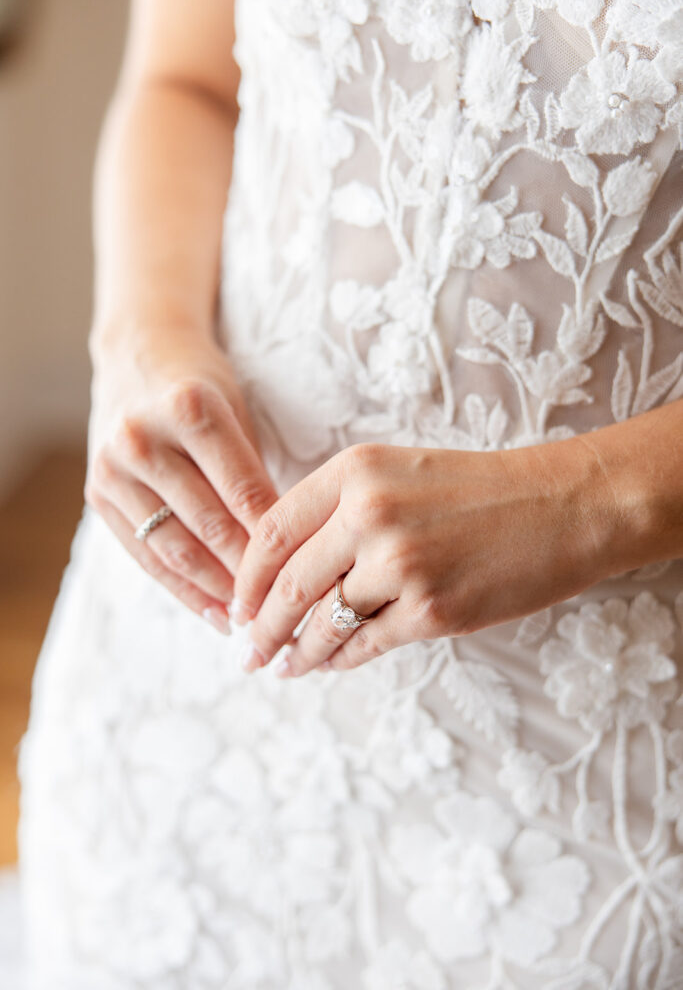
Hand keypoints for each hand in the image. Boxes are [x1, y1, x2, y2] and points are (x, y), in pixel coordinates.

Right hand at [85, 323, 277, 631]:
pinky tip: (213, 611)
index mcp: (189, 409)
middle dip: (248, 573)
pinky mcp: (96, 494)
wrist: (136, 355)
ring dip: (215, 590)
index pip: (243, 491)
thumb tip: (287, 548)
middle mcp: (142, 438)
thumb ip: (254, 473)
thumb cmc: (201, 385)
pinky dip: (181, 588)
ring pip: (172, 548)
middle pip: (207, 524)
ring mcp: (112, 469)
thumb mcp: (236, 411)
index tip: (303, 575)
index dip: (275, 540)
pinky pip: (143, 555)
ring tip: (250, 620)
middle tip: (283, 609)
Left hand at [233, 440, 613, 674]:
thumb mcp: (399, 473)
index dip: (246, 576)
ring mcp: (401, 564)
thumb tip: (284, 570)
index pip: (272, 531)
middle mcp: (370, 513)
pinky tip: (331, 664)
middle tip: (246, 650)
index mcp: (355, 471)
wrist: (561, 506)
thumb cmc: (478, 491)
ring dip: (296, 652)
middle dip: (260, 626)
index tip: (237, 603)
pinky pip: (366, 644)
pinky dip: (341, 659)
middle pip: (288, 584)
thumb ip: (341, 509)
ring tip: (282, 666)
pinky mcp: (433, 610)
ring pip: (322, 622)